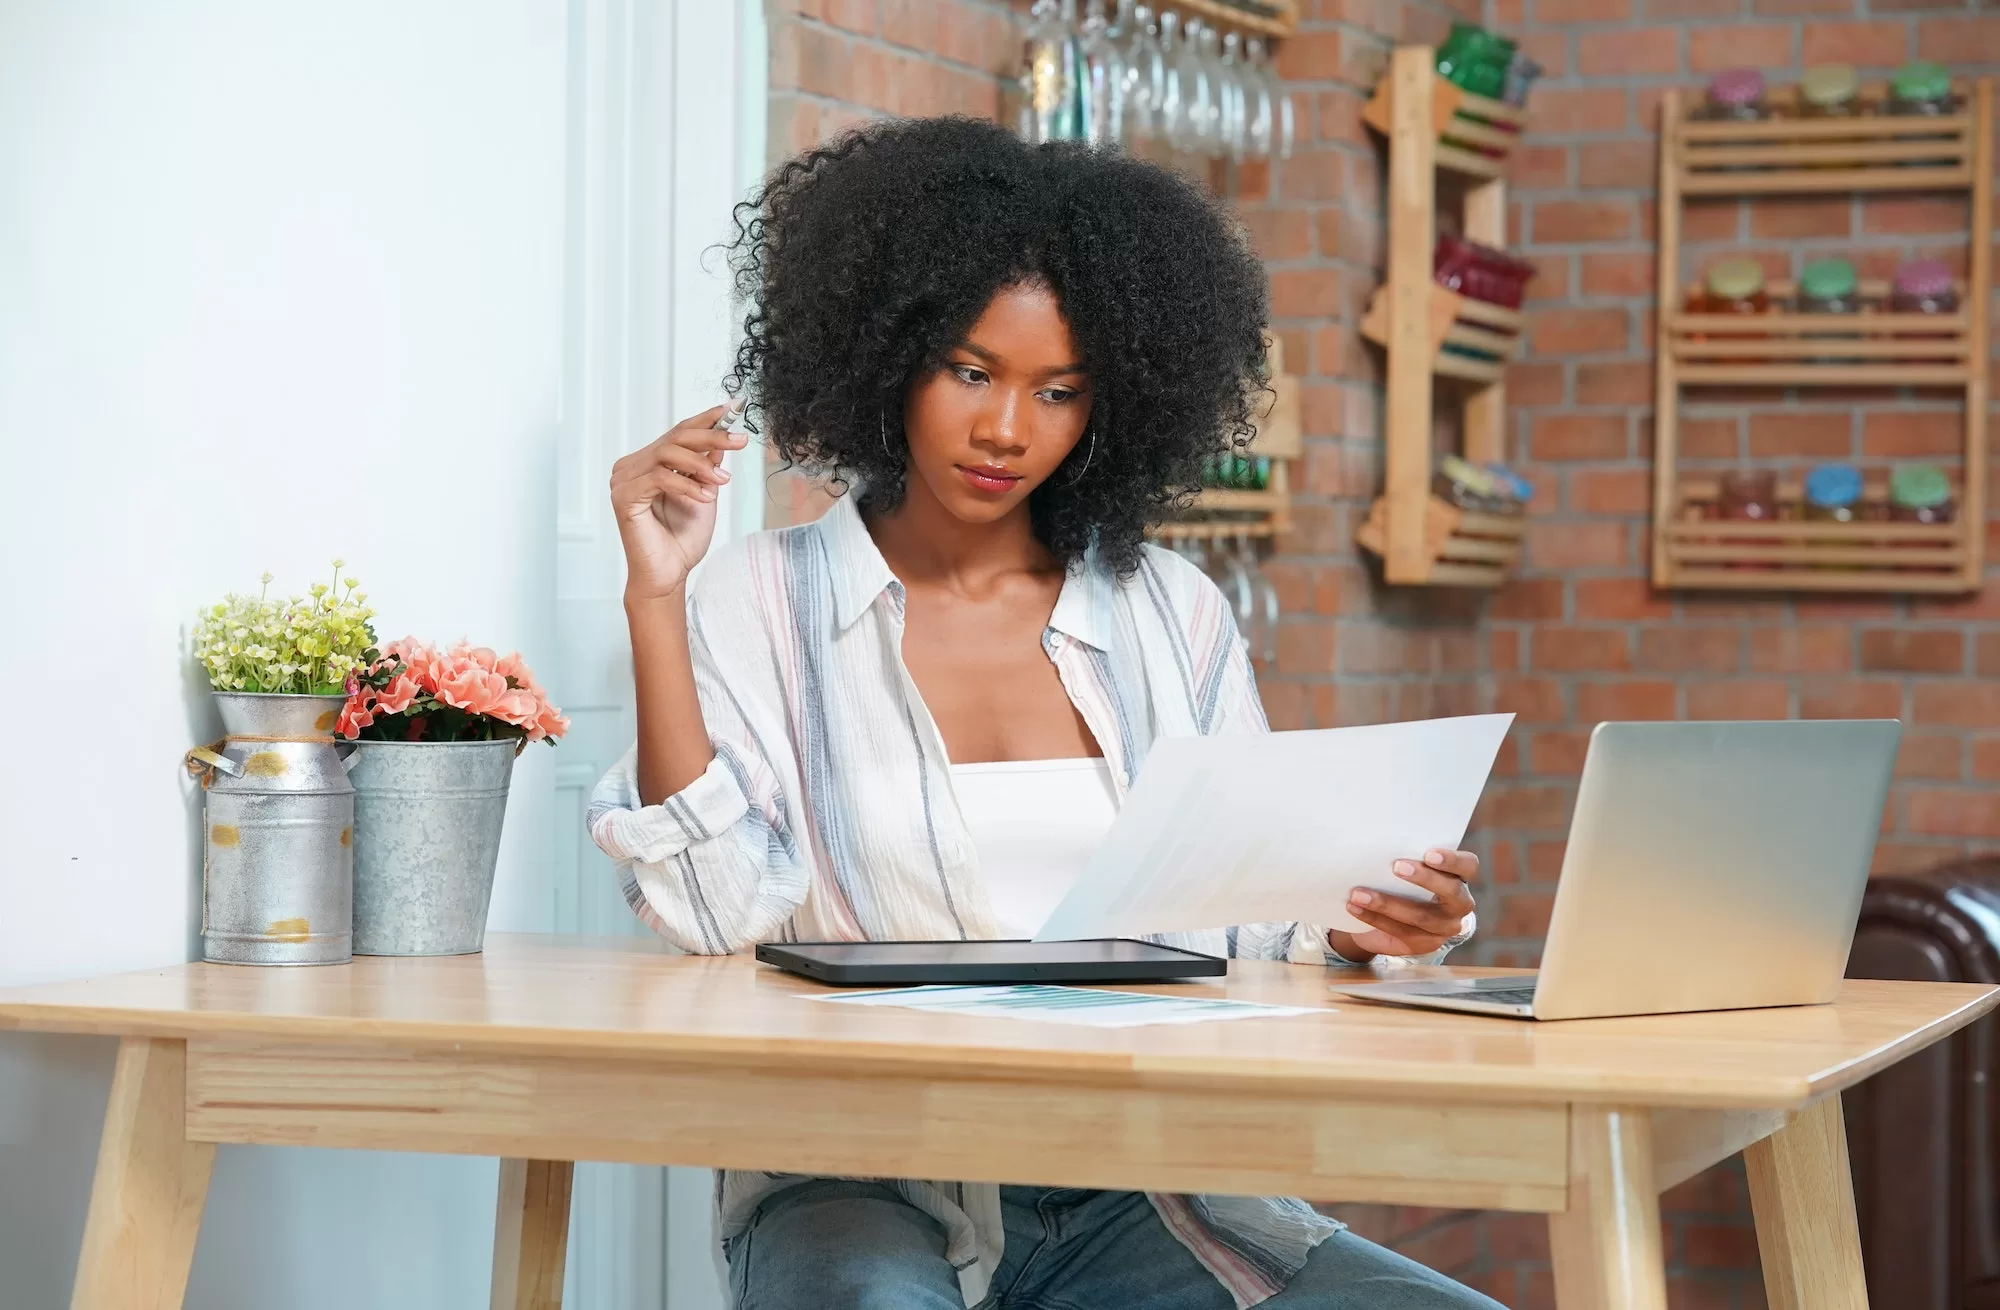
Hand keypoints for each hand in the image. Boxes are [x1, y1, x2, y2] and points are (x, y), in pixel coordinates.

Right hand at [611, 402, 748, 602]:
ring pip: (666, 454)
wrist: (669, 574)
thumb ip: (706, 467)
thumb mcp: (704, 494)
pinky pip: (659, 478)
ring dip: (700, 465)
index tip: (734, 410)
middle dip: (710, 436)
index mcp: (648, 463)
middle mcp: (632, 467)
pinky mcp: (623, 497)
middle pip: (674, 438)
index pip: (678, 433)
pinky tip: (705, 498)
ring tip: (722, 482)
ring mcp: (624, 480)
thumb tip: (720, 441)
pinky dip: (686, 485)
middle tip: (740, 441)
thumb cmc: (682, 539)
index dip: (705, 420)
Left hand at [1327, 848, 1476, 963]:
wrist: (1393, 921)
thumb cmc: (1402, 884)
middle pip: (1451, 892)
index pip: (1468, 865)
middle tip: (1396, 866)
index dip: (1452, 860)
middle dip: (1425, 878)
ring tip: (1358, 893)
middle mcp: (1459, 904)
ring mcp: (1444, 928)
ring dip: (1387, 903)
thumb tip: (1375, 840)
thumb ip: (1403, 857)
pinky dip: (1374, 918)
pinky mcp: (1424, 944)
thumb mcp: (1407, 870)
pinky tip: (1354, 908)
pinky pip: (1400, 931)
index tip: (1428, 853)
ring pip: (1421, 916)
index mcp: (1459, 878)